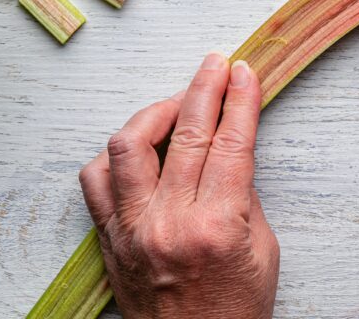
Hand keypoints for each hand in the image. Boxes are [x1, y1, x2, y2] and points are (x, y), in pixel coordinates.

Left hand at [78, 52, 278, 318]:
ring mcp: (133, 230)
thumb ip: (243, 195)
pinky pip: (96, 180)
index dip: (240, 101)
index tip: (244, 73)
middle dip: (204, 88)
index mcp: (217, 226)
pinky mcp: (109, 240)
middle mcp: (169, 223)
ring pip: (129, 146)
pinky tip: (136, 145)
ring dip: (155, 112)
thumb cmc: (234, 311)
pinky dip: (114, 155)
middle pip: (186, 133)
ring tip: (176, 100)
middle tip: (216, 64)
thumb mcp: (262, 251)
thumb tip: (229, 148)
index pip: (230, 143)